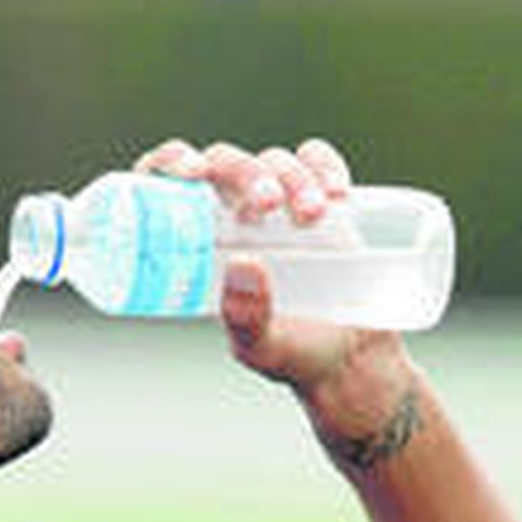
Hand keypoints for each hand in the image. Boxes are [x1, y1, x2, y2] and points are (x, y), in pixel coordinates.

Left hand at [134, 138, 412, 429]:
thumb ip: (247, 317)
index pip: (169, 188)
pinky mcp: (322, 201)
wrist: (353, 360)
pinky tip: (337, 194)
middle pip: (224, 164)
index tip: (191, 171)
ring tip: (314, 215)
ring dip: (292, 176)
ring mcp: (279, 206)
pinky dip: (324, 165)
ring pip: (273, 161)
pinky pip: (317, 161)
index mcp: (201, 246)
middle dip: (244, 171)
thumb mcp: (262, 347)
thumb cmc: (292, 357)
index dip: (170, 163)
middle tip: (268, 203)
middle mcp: (234, 218)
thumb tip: (241, 263)